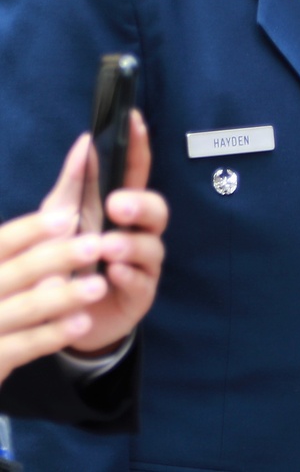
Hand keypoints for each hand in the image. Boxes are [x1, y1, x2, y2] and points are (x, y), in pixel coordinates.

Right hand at [0, 182, 106, 381]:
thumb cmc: (17, 275)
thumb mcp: (32, 236)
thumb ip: (63, 195)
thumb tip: (87, 144)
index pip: (3, 241)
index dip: (33, 229)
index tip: (68, 217)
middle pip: (17, 271)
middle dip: (58, 258)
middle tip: (96, 246)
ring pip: (23, 310)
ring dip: (63, 297)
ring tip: (99, 287)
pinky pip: (21, 347)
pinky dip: (51, 335)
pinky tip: (81, 323)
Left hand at [54, 112, 168, 356]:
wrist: (59, 319)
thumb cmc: (65, 260)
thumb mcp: (59, 220)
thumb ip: (73, 183)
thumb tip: (85, 142)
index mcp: (119, 208)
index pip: (136, 171)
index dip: (138, 145)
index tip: (134, 120)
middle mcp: (137, 232)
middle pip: (157, 208)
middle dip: (141, 204)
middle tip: (117, 205)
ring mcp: (141, 264)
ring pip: (152, 246)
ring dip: (130, 244)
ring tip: (107, 248)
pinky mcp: (139, 294)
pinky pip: (142, 282)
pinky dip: (127, 276)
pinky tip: (111, 274)